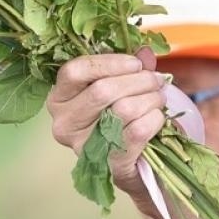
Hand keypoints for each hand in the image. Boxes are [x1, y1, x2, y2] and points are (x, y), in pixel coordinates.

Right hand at [47, 50, 168, 201]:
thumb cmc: (117, 116)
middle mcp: (64, 124)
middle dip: (138, 80)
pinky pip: (137, 132)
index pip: (75, 71)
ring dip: (150, 98)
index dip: (110, 62)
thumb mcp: (118, 86)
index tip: (135, 63)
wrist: (130, 163)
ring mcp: (83, 147)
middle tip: (156, 80)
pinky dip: (154, 119)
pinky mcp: (109, 165)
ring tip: (159, 97)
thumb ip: (128, 67)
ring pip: (123, 109)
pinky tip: (158, 116)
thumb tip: (145, 53)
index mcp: (58, 98)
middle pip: (102, 90)